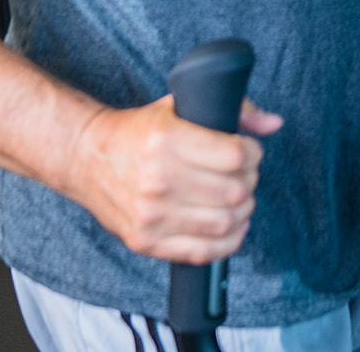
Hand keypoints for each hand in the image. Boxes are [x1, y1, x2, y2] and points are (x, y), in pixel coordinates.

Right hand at [66, 95, 282, 264]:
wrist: (86, 157)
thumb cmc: (138, 132)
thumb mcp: (179, 107)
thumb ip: (233, 109)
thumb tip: (274, 123)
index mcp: (167, 140)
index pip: (235, 155)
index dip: (253, 153)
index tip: (250, 151)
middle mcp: (158, 179)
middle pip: (235, 190)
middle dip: (250, 180)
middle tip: (244, 174)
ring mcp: (150, 215)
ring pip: (224, 222)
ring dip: (243, 211)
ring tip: (238, 199)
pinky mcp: (145, 241)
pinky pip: (202, 253)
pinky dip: (228, 242)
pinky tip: (230, 226)